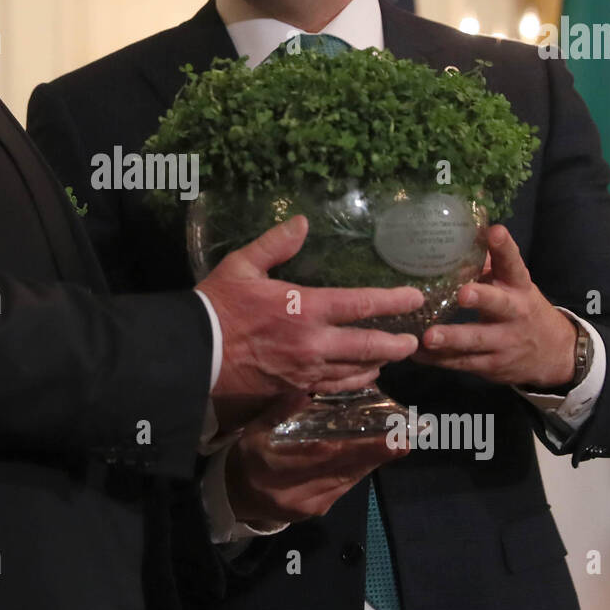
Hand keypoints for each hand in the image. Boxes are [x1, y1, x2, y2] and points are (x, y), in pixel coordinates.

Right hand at [198, 215, 422, 401]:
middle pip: (369, 345)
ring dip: (377, 364)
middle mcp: (314, 342)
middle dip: (396, 344)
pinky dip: (352, 381)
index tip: (415, 298)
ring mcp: (306, 369)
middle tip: (413, 341)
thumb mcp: (242, 265)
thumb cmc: (217, 305)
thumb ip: (276, 244)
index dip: (393, 301)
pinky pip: (333, 386)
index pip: (361, 304)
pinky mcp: (294, 387)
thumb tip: (302, 222)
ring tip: (391, 358)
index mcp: (305, 307)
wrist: (194, 352)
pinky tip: (360, 376)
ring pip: (354, 371)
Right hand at [225, 392, 409, 525]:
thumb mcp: (254, 429)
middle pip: (342, 469)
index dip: (356, 445)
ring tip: (399, 444)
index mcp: (273, 465)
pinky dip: (361, 469)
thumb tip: (305, 391)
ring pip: (347, 479)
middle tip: (404, 439)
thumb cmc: (248, 455)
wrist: (237, 495)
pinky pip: (343, 486)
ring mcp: (308, 505)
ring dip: (373, 461)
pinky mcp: (317, 510)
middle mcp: (293, 490)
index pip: (321, 454)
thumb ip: (280, 411)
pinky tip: (376, 457)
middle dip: (376, 453)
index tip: (384, 434)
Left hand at [412, 224, 577, 387]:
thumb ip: (490, 263)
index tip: (494, 231)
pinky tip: (416, 354)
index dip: (504, 248)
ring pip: (477, 340)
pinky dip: (438, 360)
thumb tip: (462, 230)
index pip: (513, 263)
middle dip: (481, 298)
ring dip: (452, 338)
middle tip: (463, 294)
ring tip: (429, 337)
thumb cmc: (523, 310)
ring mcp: (504, 342)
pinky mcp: (491, 365)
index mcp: (518, 287)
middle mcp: (514, 313)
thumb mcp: (514, 286)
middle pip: (499, 304)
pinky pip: (462, 362)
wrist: (555, 355)